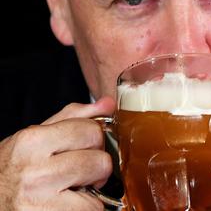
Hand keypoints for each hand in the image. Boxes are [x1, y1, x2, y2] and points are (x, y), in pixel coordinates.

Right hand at [0, 97, 114, 209]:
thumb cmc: (10, 173)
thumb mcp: (33, 140)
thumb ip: (72, 118)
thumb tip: (107, 104)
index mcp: (31, 140)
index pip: (91, 129)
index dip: (94, 141)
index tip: (83, 150)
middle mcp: (34, 167)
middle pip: (100, 159)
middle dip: (96, 166)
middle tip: (79, 174)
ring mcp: (40, 195)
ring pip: (98, 184)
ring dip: (93, 188)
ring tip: (73, 190)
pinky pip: (92, 208)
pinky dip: (87, 207)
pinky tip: (68, 205)